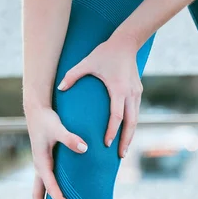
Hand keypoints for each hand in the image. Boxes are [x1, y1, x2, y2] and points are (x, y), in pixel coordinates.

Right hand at [24, 106, 87, 198]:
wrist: (37, 110)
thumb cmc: (48, 119)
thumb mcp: (58, 127)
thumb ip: (71, 138)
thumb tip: (84, 148)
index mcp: (41, 162)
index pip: (50, 185)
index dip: (58, 198)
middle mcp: (39, 167)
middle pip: (37, 194)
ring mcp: (41, 166)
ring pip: (39, 191)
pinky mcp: (45, 163)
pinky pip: (45, 184)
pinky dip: (47, 196)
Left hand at [57, 33, 141, 158]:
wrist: (127, 42)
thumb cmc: (105, 52)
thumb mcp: (87, 62)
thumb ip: (72, 75)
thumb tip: (59, 89)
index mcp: (118, 89)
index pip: (117, 116)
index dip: (112, 131)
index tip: (107, 144)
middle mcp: (130, 94)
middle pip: (131, 124)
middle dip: (125, 141)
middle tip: (120, 156)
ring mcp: (136, 94)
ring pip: (135, 121)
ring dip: (130, 136)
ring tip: (123, 150)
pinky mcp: (138, 92)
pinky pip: (135, 114)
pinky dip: (131, 126)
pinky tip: (126, 135)